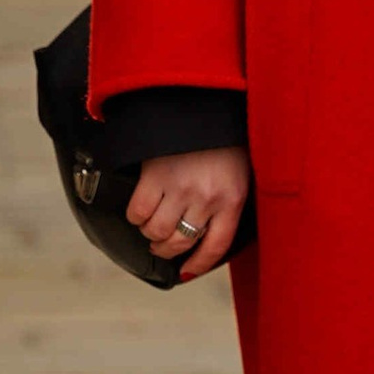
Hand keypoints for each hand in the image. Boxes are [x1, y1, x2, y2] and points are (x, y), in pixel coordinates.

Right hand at [126, 145, 250, 280]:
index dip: (198, 264)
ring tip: (150, 225)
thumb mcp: (238, 173)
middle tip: (160, 244)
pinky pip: (138, 211)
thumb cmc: (222, 139)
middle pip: (180, 243)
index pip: (215, 247)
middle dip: (166, 249)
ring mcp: (180, 188)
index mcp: (232, 200)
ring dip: (149, 233)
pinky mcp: (155, 175)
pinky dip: (135, 215)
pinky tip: (140, 208)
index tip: (186, 271)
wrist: (202, 102)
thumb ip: (226, 203)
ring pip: (156, 231)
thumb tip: (206, 235)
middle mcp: (207, 199)